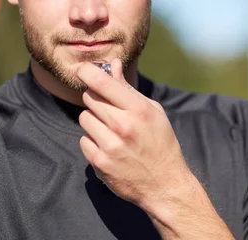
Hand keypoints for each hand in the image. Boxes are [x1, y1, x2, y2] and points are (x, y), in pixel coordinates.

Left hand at [76, 59, 190, 208]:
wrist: (165, 184)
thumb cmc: (160, 142)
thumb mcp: (152, 111)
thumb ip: (127, 88)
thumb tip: (112, 63)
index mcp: (138, 110)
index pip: (102, 82)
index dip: (87, 72)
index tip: (82, 69)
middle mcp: (123, 126)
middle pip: (90, 98)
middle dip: (96, 99)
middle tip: (109, 109)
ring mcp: (110, 145)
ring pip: (84, 118)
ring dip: (94, 121)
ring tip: (111, 130)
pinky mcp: (99, 162)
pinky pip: (83, 140)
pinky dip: (92, 141)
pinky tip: (108, 146)